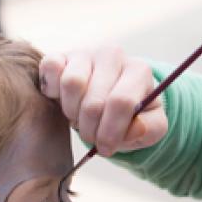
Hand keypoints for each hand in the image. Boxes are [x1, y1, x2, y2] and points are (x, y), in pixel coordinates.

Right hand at [40, 47, 168, 156]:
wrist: (109, 99)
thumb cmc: (131, 115)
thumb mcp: (150, 127)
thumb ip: (150, 129)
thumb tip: (135, 126)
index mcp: (139, 71)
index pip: (121, 102)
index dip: (110, 132)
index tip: (105, 148)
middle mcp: (112, 55)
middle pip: (94, 101)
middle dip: (90, 129)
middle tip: (92, 136)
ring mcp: (85, 53)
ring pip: (71, 84)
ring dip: (72, 112)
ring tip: (80, 119)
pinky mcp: (61, 55)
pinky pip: (51, 68)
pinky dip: (52, 91)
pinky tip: (62, 101)